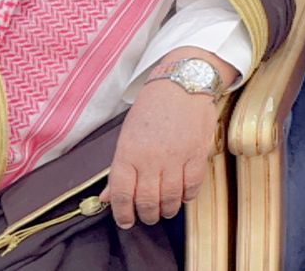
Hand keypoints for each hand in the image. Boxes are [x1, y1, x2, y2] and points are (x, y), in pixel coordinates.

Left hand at [101, 48, 229, 227]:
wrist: (182, 84)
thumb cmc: (151, 109)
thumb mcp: (127, 135)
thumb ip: (119, 169)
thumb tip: (107, 197)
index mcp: (128, 153)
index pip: (122, 194)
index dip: (122, 213)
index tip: (126, 221)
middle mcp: (151, 158)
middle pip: (147, 201)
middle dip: (147, 215)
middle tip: (147, 217)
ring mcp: (176, 157)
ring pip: (170, 198)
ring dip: (167, 210)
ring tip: (165, 211)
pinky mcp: (197, 154)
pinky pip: (192, 186)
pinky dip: (187, 197)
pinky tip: (183, 197)